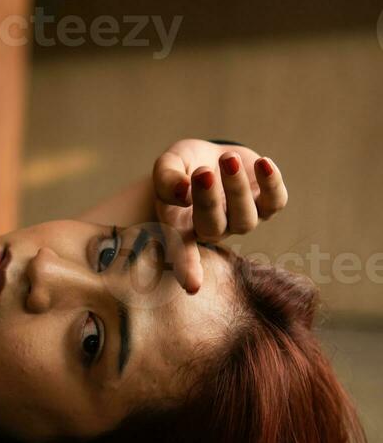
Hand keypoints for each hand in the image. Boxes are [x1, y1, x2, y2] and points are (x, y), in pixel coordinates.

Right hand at [151, 138, 287, 293]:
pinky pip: (276, 201)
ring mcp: (241, 219)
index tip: (192, 286)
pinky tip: (263, 163)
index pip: (182, 251)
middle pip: (214, 228)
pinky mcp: (266, 204)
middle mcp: (213, 230)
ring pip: (246, 217)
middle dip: (209, 201)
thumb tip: (182, 191)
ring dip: (238, 188)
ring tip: (228, 159)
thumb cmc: (182, 168)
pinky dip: (272, 183)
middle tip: (202, 173)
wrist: (209, 156)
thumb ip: (167, 179)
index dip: (187, 268)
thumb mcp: (167, 166)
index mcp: (181, 226)